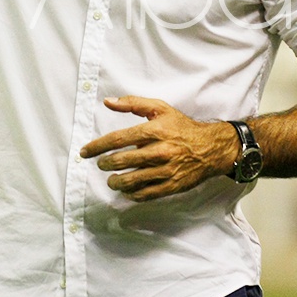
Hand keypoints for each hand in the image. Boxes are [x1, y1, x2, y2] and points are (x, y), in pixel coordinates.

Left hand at [78, 96, 235, 201]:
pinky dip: (132, 194)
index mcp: (154, 131)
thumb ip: (133, 103)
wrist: (211, 148)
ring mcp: (165, 170)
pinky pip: (146, 194)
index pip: (118, 139)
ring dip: (115, 182)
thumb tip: (108, 101)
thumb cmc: (182, 127)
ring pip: (131, 180)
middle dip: (105, 164)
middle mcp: (159, 151)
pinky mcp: (171, 186)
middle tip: (101, 164)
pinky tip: (127, 191)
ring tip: (111, 180)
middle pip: (121, 161)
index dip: (97, 146)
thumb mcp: (160, 108)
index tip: (85, 152)